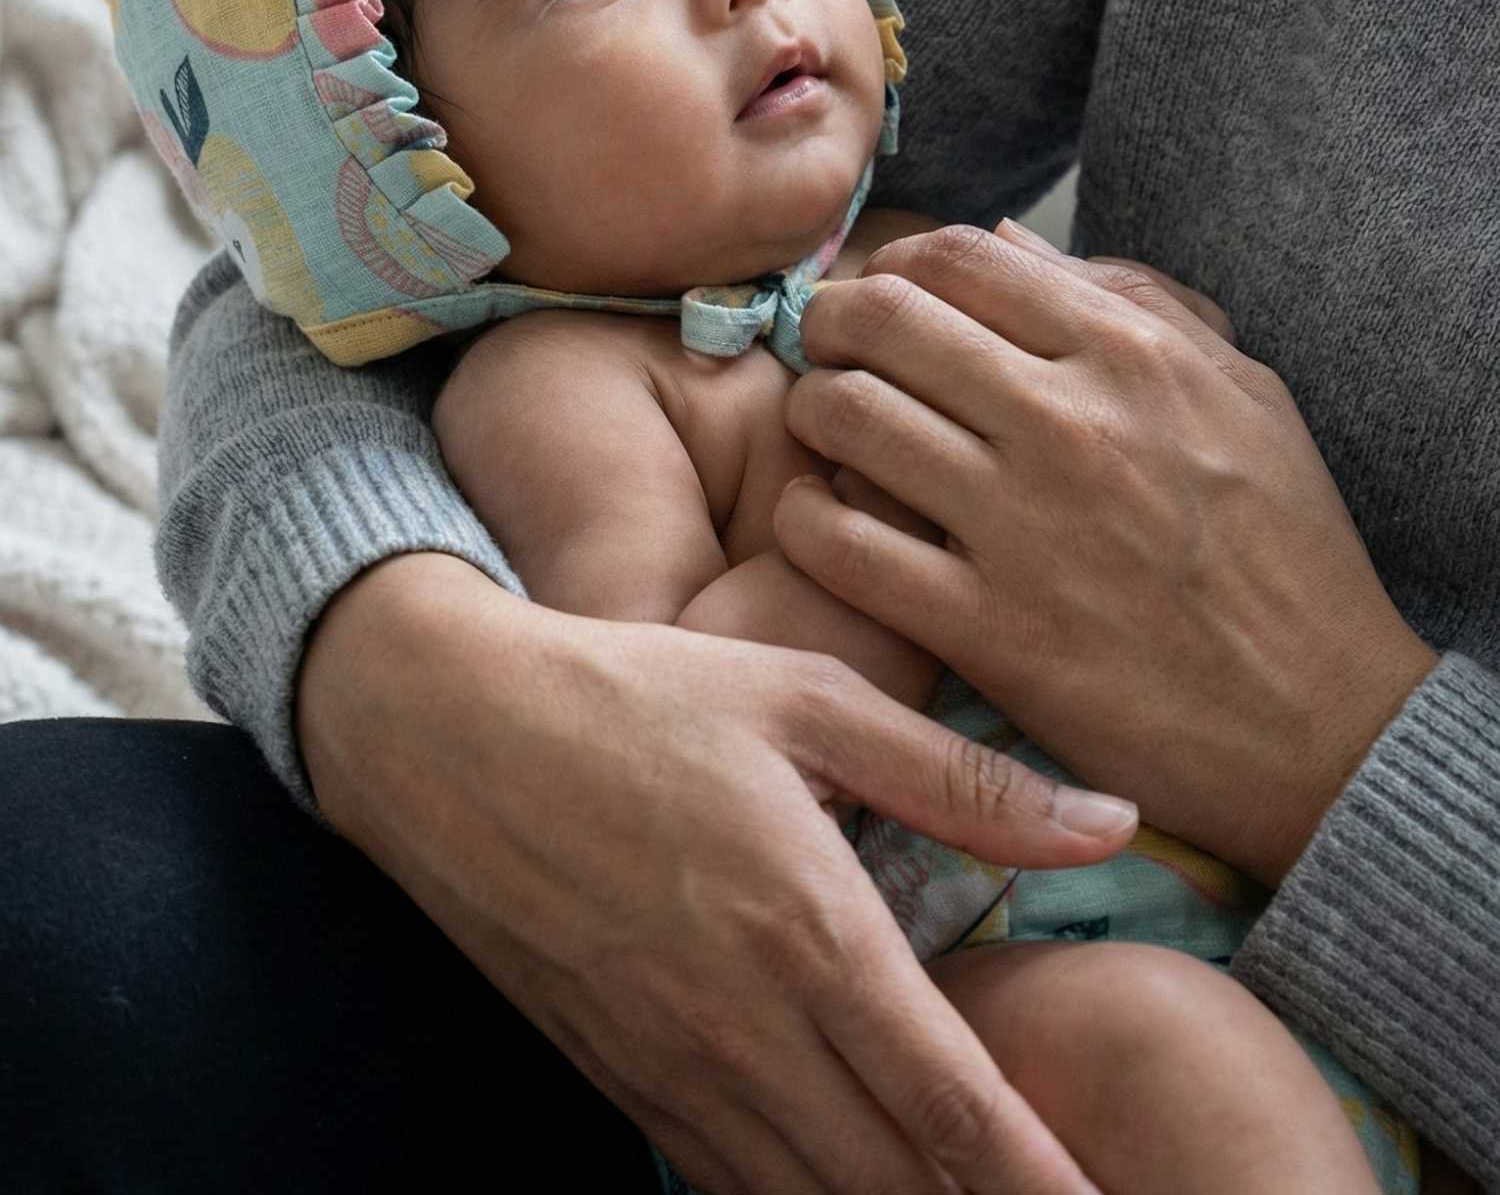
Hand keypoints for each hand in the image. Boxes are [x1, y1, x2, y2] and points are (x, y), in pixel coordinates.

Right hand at [297, 551, 1136, 1194]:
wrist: (443, 732)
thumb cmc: (637, 695)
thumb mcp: (806, 698)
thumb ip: (962, 780)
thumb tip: (1113, 823)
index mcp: (810, 929)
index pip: (956, 1104)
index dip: (1043, 1181)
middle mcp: (747, 1026)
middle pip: (894, 1186)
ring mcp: (673, 1068)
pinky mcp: (618, 1079)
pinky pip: (728, 1183)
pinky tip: (842, 1192)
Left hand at [777, 220, 1438, 884]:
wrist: (1320, 726)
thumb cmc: (1283, 550)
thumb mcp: (1242, 390)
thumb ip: (1130, 298)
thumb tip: (1003, 241)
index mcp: (1129, 353)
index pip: (958, 257)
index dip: (893, 265)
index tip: (879, 296)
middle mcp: (1067, 422)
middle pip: (884, 319)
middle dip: (831, 322)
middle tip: (824, 350)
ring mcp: (1020, 525)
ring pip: (847, 417)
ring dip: (813, 412)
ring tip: (823, 432)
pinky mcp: (986, 629)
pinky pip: (842, 545)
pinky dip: (807, 519)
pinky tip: (819, 518)